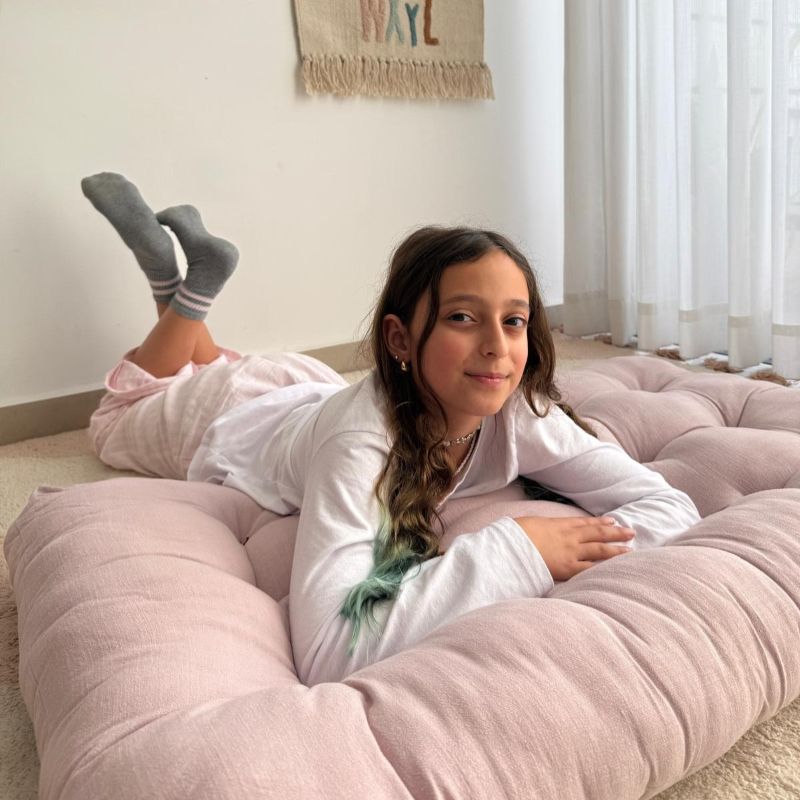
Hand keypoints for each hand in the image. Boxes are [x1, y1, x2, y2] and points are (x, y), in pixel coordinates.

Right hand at [512, 516, 634, 580]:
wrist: (512, 546)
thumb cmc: (516, 534)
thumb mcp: (530, 523)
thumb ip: (542, 527)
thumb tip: (541, 530)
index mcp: (560, 524)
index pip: (585, 522)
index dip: (600, 521)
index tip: (613, 520)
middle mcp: (570, 537)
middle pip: (598, 534)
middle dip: (615, 532)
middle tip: (631, 532)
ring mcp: (570, 553)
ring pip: (599, 550)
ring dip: (616, 550)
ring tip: (629, 550)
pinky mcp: (567, 569)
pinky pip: (589, 569)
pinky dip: (602, 569)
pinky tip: (613, 569)